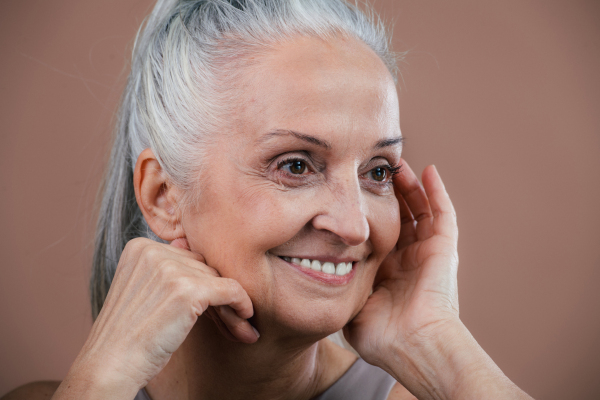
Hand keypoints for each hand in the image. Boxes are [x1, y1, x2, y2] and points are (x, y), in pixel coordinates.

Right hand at [56, 238, 257, 397]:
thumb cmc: (128, 334)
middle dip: (218, 294)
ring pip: (219, 280)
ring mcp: (170, 269)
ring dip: (231, 305)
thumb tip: (189, 246)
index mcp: (140, 246)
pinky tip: (246, 319)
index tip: (214, 307)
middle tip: (233, 320)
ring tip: (240, 327)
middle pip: (205, 267)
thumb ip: (167, 268)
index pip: (188, 258)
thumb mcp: (141, 290)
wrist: (110, 366)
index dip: (203, 283)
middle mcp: (153, 251)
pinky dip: (242, 304)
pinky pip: (231, 290)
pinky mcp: (187, 290)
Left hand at [344, 160, 458, 366]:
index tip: (348, 191)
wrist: (411, 346)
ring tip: (395, 164)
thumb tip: (314, 271)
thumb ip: (338, 287)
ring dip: (408, 186)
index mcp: (386, 271)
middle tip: (372, 170)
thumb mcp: (351, 305)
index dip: (365, 212)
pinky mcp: (444, 249)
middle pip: (398, 216)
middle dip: (386, 193)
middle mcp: (407, 259)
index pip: (376, 232)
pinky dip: (436, 192)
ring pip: (419, 209)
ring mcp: (427, 252)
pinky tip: (427, 171)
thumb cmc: (380, 335)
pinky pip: (443, 214)